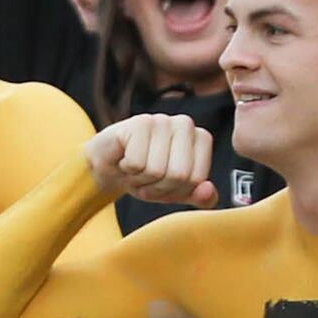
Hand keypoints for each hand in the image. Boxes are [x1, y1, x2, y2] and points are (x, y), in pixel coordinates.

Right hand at [87, 112, 216, 205]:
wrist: (108, 166)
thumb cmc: (145, 176)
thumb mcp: (176, 192)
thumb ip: (199, 197)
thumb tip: (209, 192)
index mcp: (201, 138)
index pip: (197, 180)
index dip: (176, 191)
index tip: (163, 183)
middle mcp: (185, 124)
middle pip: (179, 175)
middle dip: (157, 187)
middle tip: (146, 178)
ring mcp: (162, 120)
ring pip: (157, 170)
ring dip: (140, 180)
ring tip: (135, 169)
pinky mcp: (139, 122)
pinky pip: (137, 163)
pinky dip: (128, 169)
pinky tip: (124, 159)